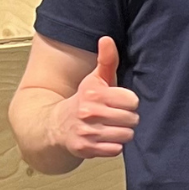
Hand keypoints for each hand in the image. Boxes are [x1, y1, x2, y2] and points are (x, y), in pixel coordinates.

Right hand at [55, 37, 137, 158]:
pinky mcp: (86, 149)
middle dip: (127, 118)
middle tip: (116, 116)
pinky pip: (116, 150)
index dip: (129, 102)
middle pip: (132, 119)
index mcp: (94, 93)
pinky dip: (113, 146)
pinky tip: (105, 138)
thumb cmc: (84, 100)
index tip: (120, 101)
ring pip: (126, 135)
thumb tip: (107, 39)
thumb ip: (106, 60)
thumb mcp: (95, 79)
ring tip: (111, 127)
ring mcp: (87, 132)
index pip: (132, 101)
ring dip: (122, 132)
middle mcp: (89, 112)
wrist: (55, 124)